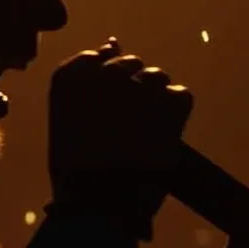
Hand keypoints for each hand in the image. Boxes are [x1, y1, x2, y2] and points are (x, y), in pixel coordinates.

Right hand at [47, 37, 192, 241]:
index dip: (106, 85)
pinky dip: (175, 114)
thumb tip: (112, 42)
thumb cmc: (78, 172)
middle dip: (131, 91)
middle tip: (127, 127)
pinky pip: (180, 95)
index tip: (106, 110)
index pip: (97, 57)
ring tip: (144, 135)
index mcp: (70, 78)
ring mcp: (139, 86)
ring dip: (154, 101)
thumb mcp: (68, 124)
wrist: (102, 205)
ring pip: (156, 78)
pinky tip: (162, 137)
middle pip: (129, 65)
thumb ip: (87, 80)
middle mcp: (103, 73)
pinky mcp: (169, 102)